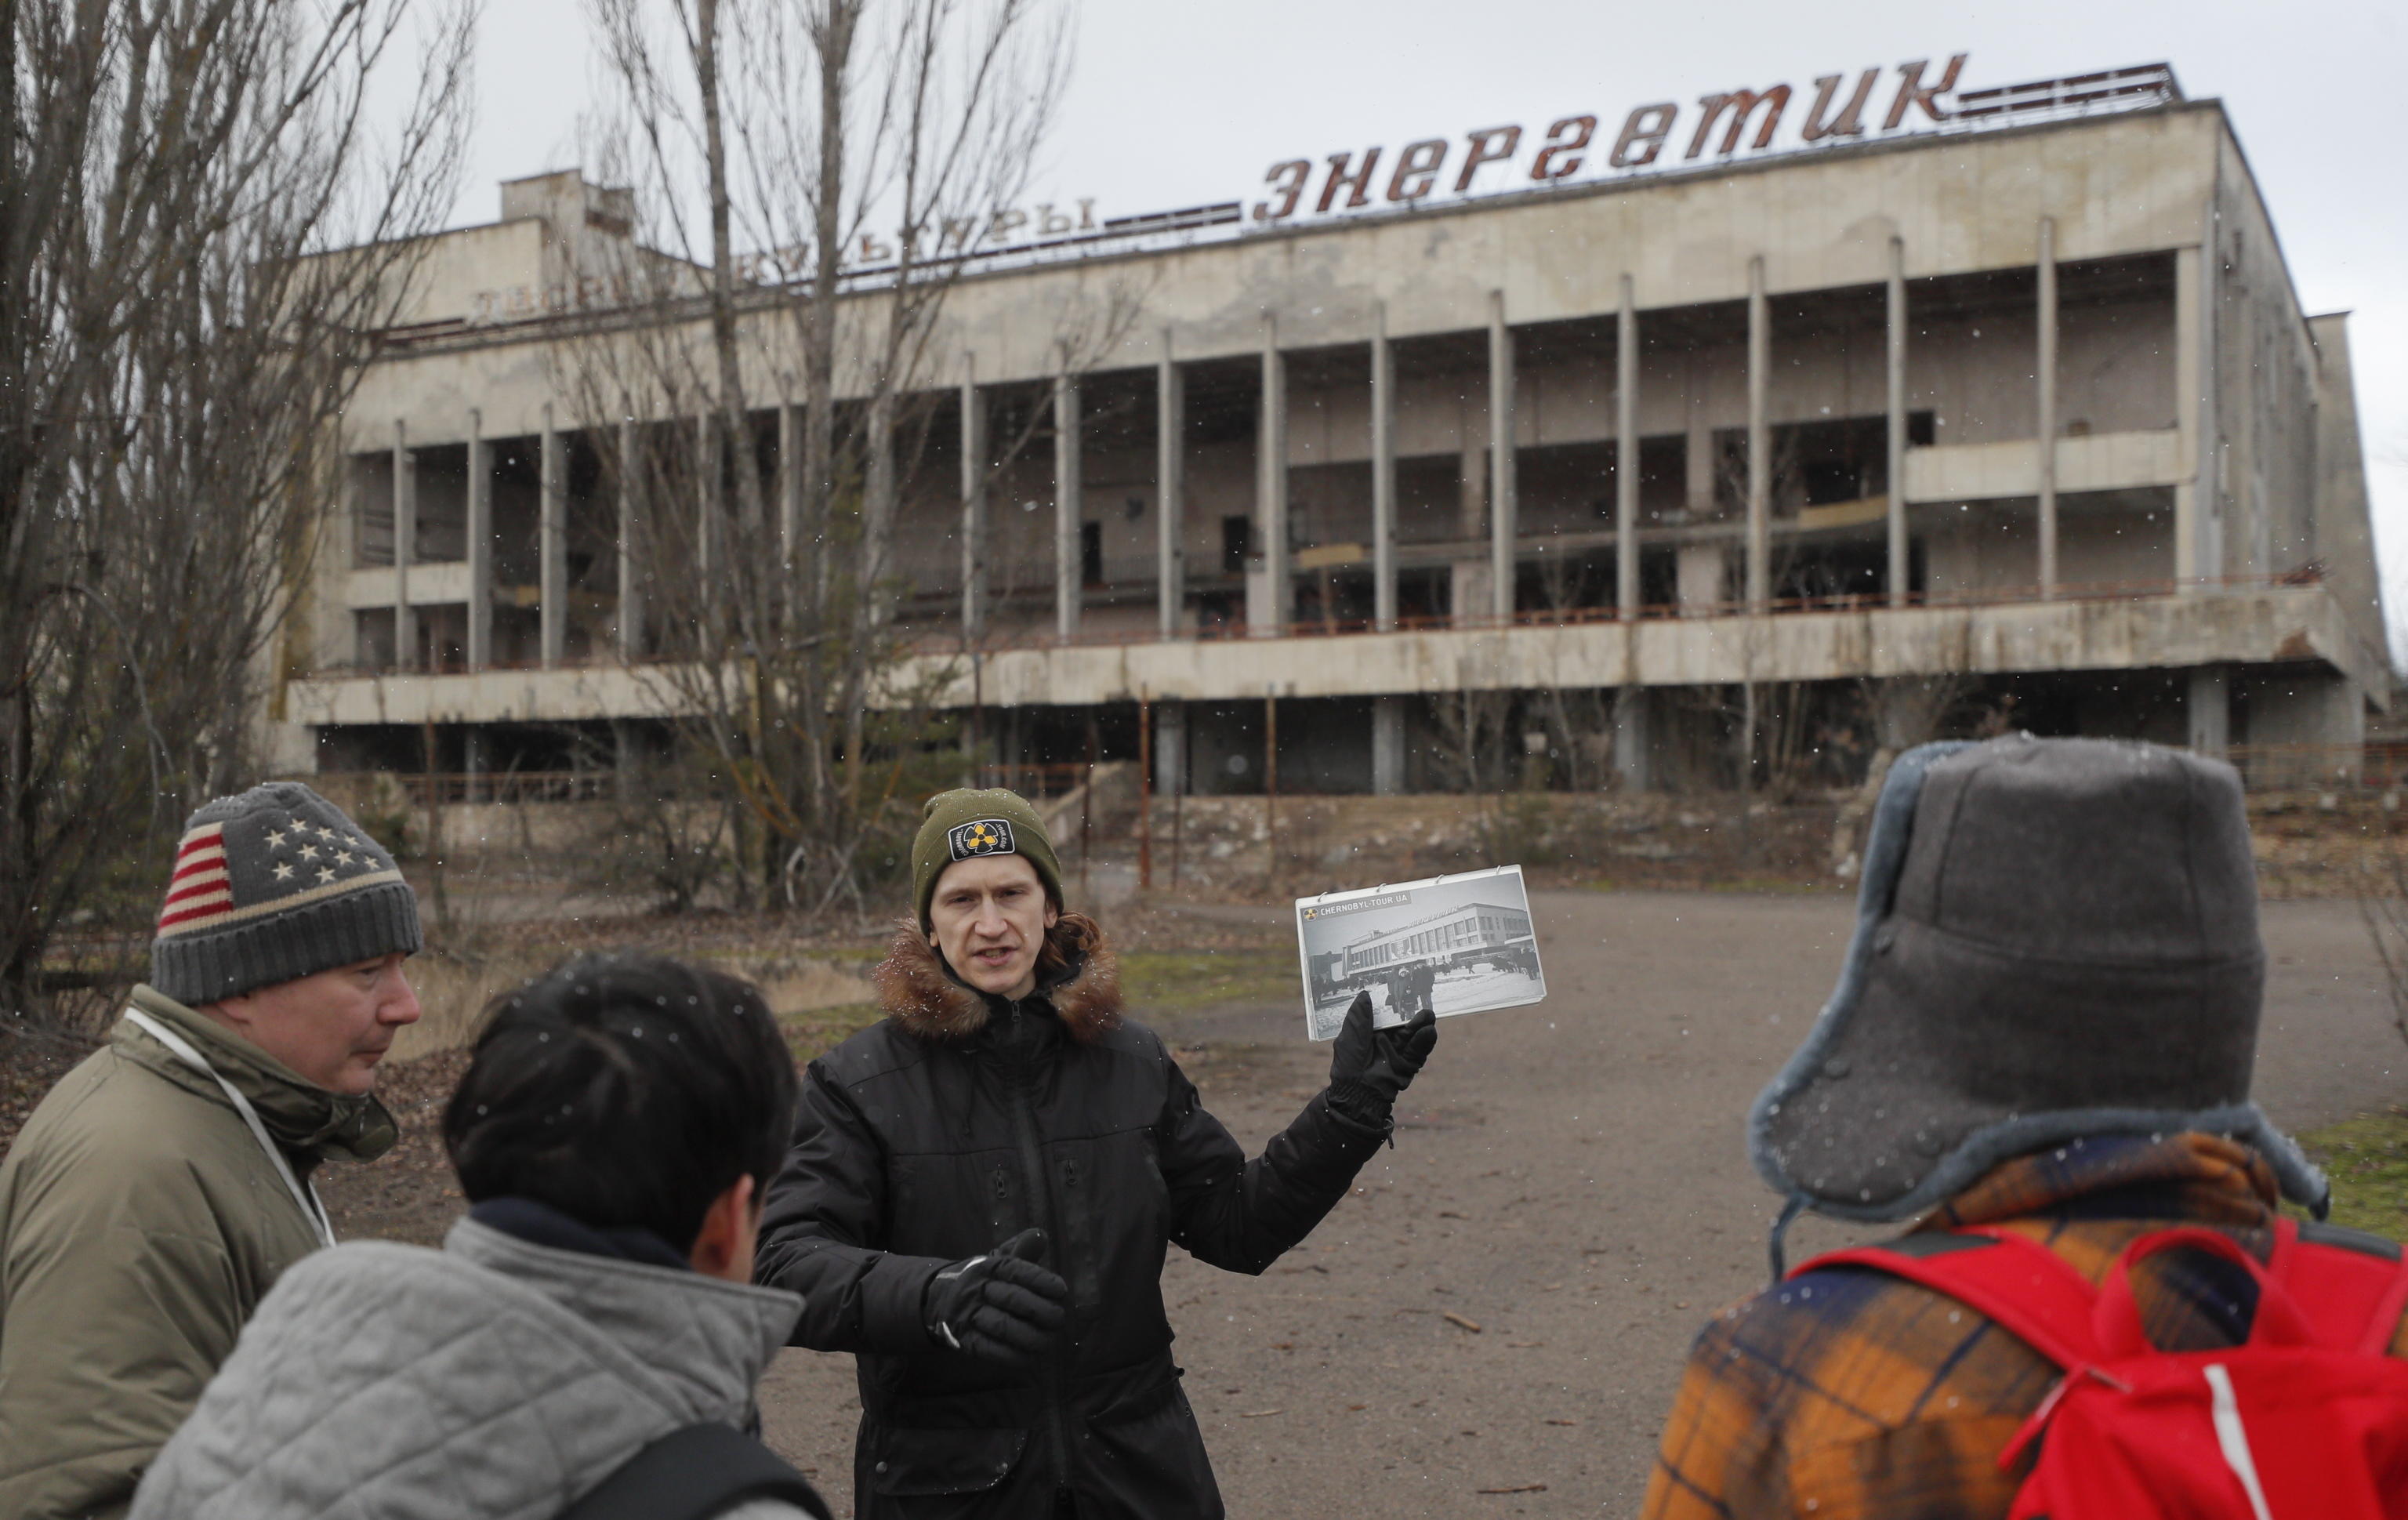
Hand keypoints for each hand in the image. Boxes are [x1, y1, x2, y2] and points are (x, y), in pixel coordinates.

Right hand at [922, 1227, 1067, 1366]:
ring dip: (1030, 1337)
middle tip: (1059, 1319)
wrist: (938, 1299)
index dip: (1042, 1280)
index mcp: (988, 1266)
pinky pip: (989, 1349)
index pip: (1017, 1269)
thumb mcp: (997, 1259)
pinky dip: (1012, 1355)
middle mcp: (976, 1288)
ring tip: (1049, 1342)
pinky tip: (1030, 1358)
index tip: (1062, 1291)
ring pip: (1002, 1326)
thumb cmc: (982, 1280)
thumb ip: (1022, 1249)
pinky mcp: (964, 1339)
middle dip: (1040, 1311)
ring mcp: (968, 1315)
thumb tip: (1040, 1235)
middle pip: (1012, 1298)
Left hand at [1326, 991, 1436, 1124]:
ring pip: (1412, 1037)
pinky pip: (1417, 1053)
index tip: (1403, 991)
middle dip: (1412, 1014)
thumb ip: (1359, 1016)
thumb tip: (1365, 994)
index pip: (1385, 1016)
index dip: (1394, 1005)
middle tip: (1421, 1001)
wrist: (1357, 1094)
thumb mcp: (1351, 1036)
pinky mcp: (1407, 1066)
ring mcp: (1397, 1054)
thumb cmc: (1349, 1065)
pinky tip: (1428, 1032)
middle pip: (1402, 1025)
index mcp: (1370, 1034)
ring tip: (1429, 1014)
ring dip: (1421, 1026)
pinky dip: (1423, 1043)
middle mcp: (1385, 1042)